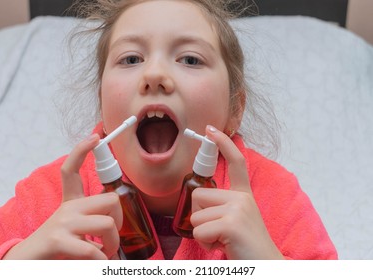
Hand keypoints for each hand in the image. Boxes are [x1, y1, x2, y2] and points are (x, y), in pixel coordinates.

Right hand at [3, 134, 122, 258]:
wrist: (25, 263)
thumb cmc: (56, 246)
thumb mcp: (73, 230)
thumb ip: (91, 223)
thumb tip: (115, 227)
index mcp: (70, 204)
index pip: (72, 171)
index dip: (81, 151)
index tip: (94, 137)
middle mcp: (67, 209)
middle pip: (109, 200)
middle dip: (120, 220)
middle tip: (113, 237)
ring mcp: (62, 223)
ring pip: (107, 224)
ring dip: (112, 244)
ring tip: (106, 254)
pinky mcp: (58, 240)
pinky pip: (93, 250)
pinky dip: (101, 261)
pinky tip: (97, 263)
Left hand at [190, 126, 282, 258]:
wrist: (266, 266)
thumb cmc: (247, 247)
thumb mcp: (237, 220)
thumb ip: (223, 207)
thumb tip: (198, 202)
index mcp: (244, 196)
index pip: (236, 162)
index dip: (223, 144)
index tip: (210, 129)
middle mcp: (242, 198)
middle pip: (198, 195)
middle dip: (200, 215)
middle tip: (218, 231)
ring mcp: (237, 209)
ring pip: (196, 215)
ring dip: (203, 233)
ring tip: (222, 241)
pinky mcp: (231, 223)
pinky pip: (199, 230)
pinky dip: (205, 243)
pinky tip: (223, 247)